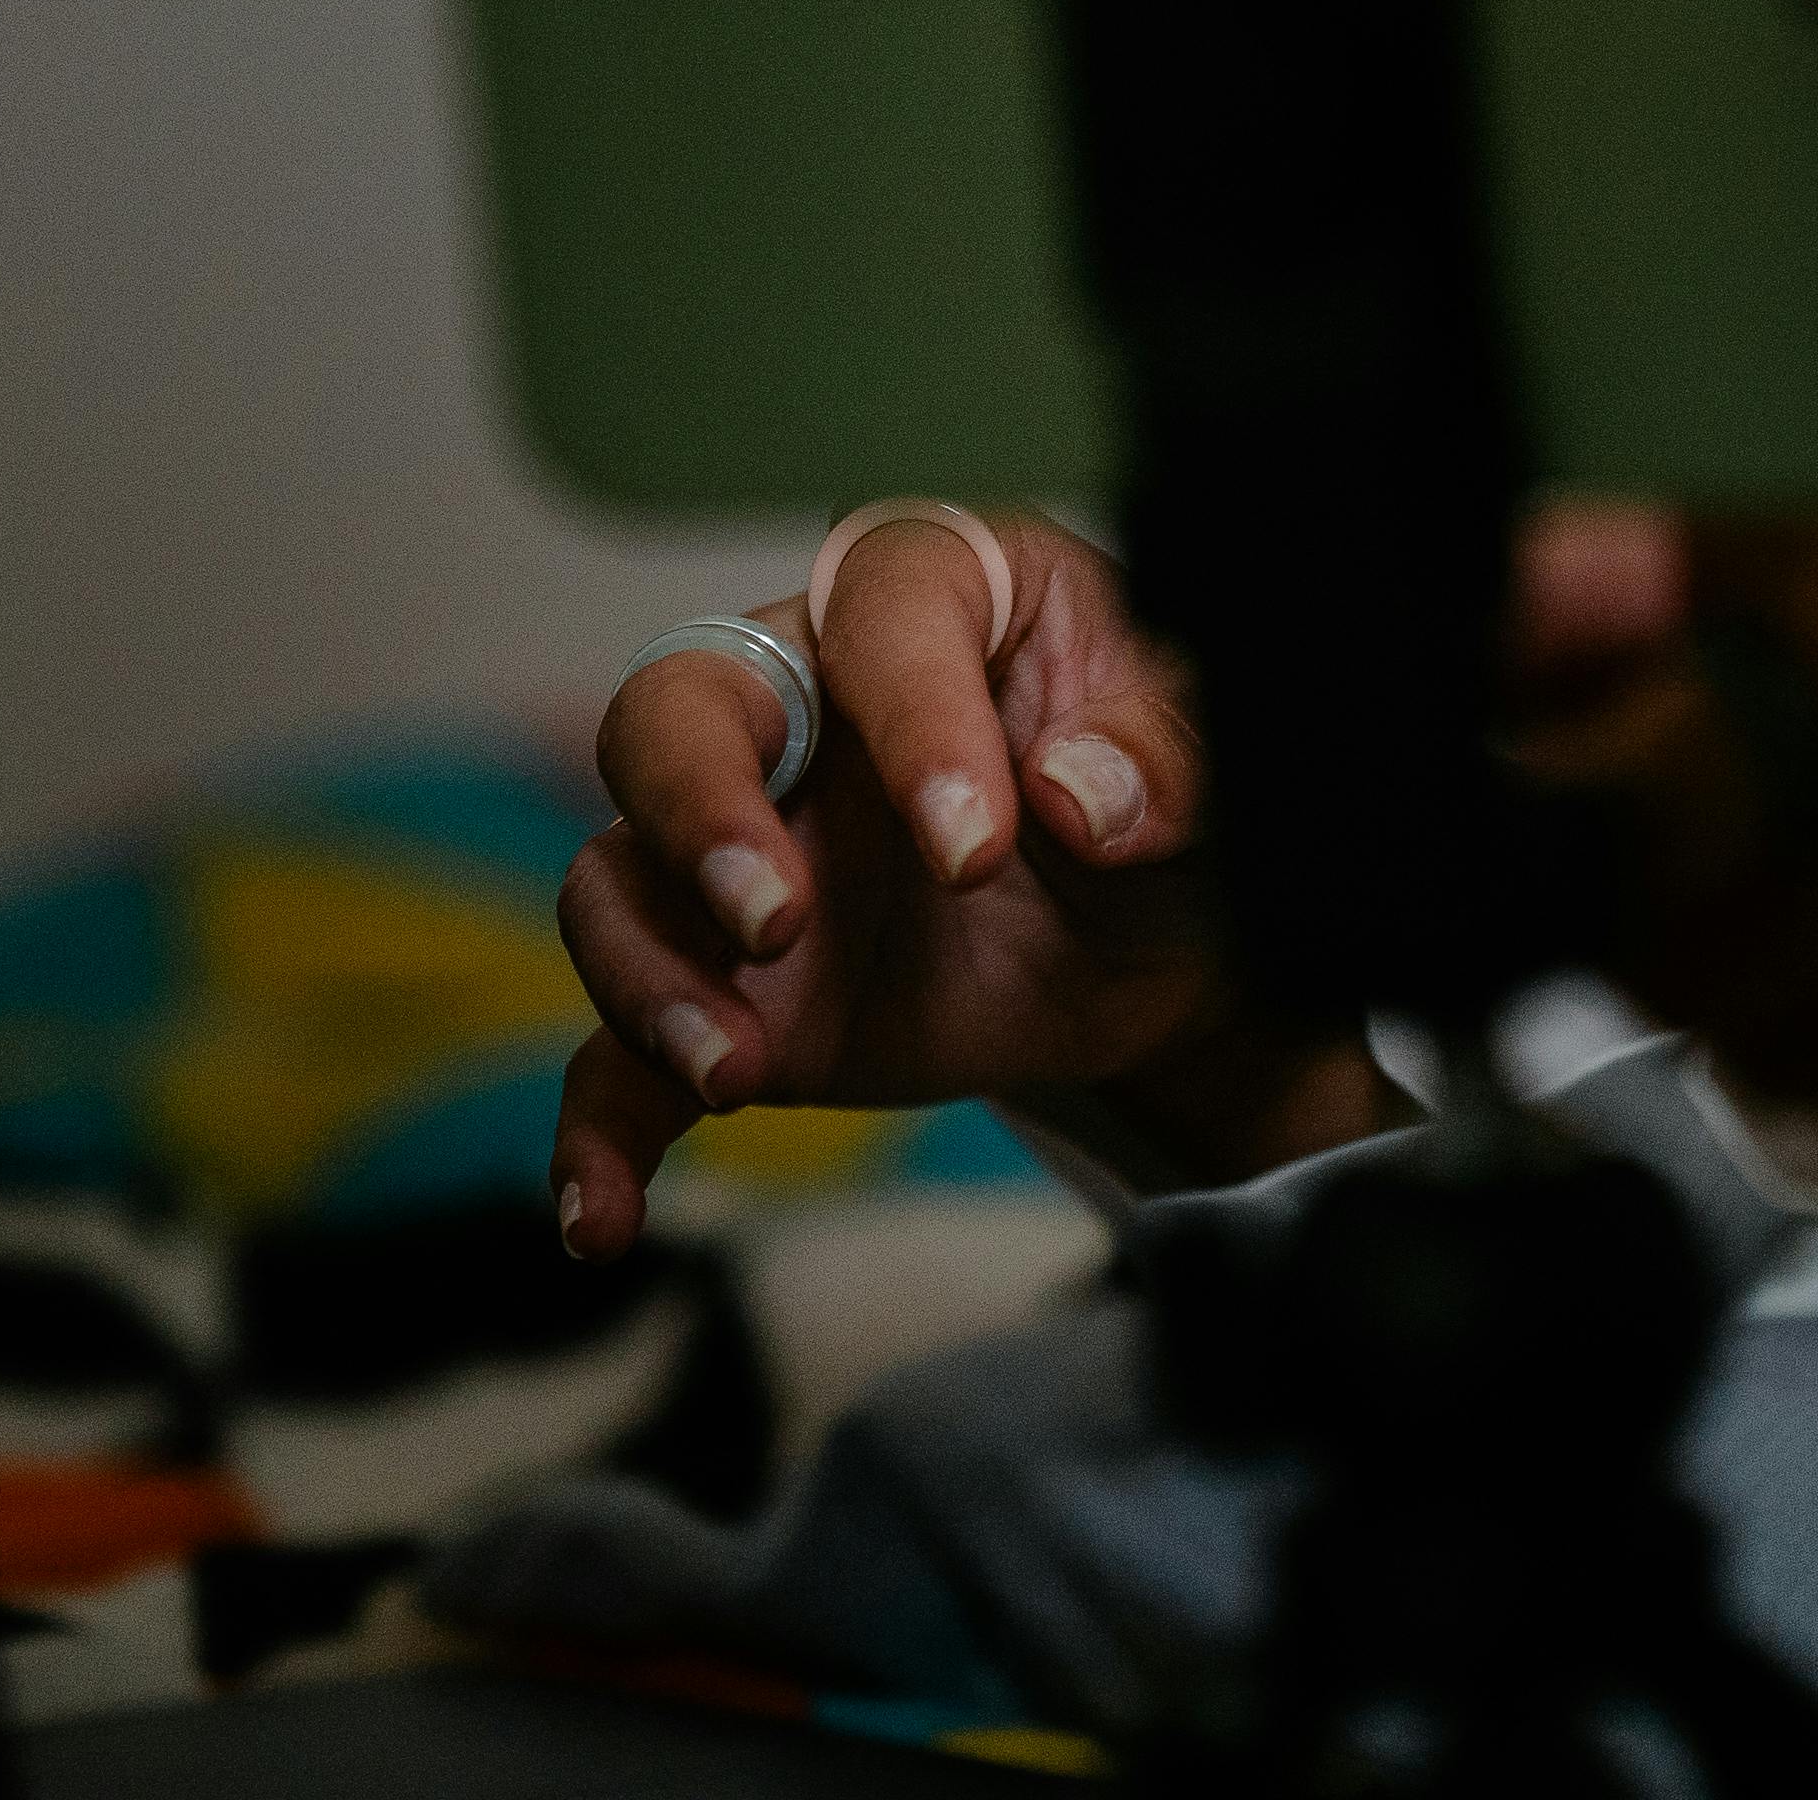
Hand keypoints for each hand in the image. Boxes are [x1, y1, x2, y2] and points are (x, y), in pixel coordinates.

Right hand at [547, 511, 1374, 1255]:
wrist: (1169, 940)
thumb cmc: (1173, 791)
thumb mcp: (1216, 756)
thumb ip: (1165, 755)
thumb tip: (1080, 793)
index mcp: (940, 598)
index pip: (884, 609)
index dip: (913, 718)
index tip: (980, 845)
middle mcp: (809, 705)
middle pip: (677, 710)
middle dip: (698, 812)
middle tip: (775, 918)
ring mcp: (750, 854)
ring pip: (617, 879)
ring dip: (648, 977)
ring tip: (738, 1073)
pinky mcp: (733, 994)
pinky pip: (621, 1057)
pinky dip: (601, 1138)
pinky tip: (607, 1219)